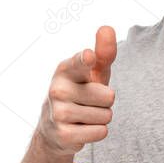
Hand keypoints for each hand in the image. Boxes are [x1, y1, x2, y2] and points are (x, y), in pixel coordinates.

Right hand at [37, 26, 117, 156]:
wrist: (55, 128)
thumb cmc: (81, 92)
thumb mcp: (93, 73)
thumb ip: (103, 52)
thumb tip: (107, 28)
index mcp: (65, 69)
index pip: (79, 63)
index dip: (85, 60)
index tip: (88, 56)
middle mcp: (58, 89)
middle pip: (108, 96)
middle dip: (106, 102)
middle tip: (90, 103)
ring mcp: (58, 113)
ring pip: (106, 116)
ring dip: (101, 118)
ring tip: (85, 116)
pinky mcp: (63, 134)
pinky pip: (101, 132)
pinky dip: (97, 132)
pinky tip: (81, 129)